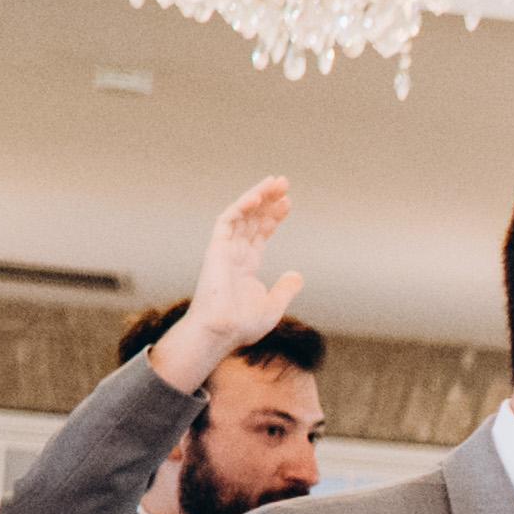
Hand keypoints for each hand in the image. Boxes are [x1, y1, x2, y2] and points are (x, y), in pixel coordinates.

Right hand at [156, 177, 304, 385]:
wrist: (222, 332)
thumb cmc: (242, 326)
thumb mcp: (273, 305)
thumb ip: (285, 288)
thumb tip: (297, 275)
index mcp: (246, 265)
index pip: (260, 232)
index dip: (273, 216)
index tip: (288, 202)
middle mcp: (234, 253)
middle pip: (251, 218)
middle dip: (267, 199)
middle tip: (283, 181)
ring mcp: (224, 249)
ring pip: (240, 214)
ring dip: (257, 196)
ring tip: (275, 181)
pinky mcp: (215, 249)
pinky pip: (226, 221)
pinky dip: (240, 207)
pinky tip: (257, 197)